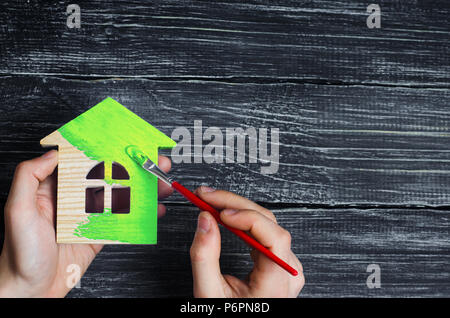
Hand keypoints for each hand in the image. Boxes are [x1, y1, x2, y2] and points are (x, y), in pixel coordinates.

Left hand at [0, 150, 172, 296]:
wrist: (32, 291)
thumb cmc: (20, 254)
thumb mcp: (18, 211)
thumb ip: (29, 177)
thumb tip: (52, 153)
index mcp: (55, 188)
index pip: (84, 161)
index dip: (106, 150)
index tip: (125, 143)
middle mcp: (75, 199)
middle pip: (110, 176)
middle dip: (135, 167)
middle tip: (154, 162)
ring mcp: (91, 216)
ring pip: (121, 196)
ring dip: (144, 189)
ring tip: (161, 184)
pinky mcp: (101, 234)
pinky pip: (124, 220)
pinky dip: (142, 214)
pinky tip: (155, 210)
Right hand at [189, 186, 303, 297]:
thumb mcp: (210, 294)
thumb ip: (205, 257)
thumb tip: (204, 220)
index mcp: (278, 282)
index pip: (274, 237)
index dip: (247, 217)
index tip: (219, 210)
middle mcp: (288, 271)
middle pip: (268, 224)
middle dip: (234, 205)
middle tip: (206, 195)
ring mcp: (286, 266)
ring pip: (267, 224)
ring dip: (238, 209)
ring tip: (212, 202)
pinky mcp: (277, 262)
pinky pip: (264, 233)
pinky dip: (243, 221)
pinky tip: (227, 215)